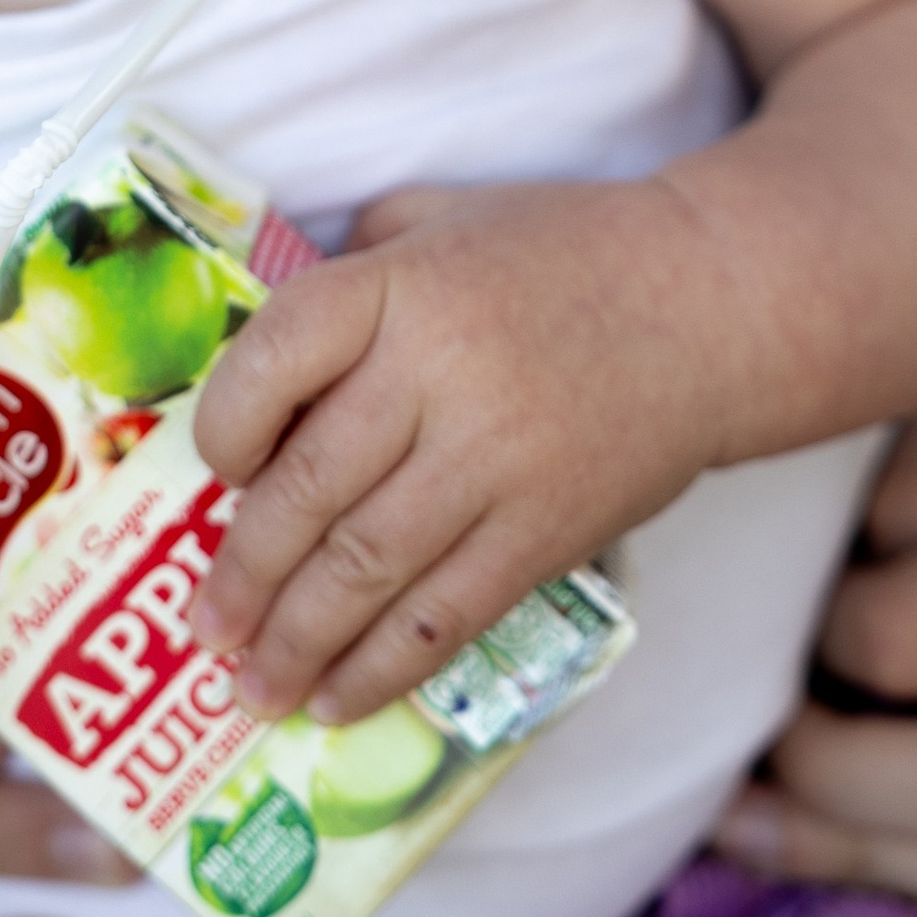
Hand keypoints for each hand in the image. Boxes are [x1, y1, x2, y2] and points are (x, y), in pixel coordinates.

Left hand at [188, 179, 716, 721]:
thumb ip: (356, 262)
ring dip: (295, 641)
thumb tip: (272, 349)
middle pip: (309, 490)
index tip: (213, 469)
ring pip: (366, 570)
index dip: (226, 426)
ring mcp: (495, 462)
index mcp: (401, 286)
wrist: (712, 306)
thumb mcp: (445, 217)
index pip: (275, 359)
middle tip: (204, 630)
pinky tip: (338, 699)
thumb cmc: (563, 253)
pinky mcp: (546, 533)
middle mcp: (439, 375)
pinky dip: (382, 668)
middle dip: (242, 574)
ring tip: (250, 689)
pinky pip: (446, 616)